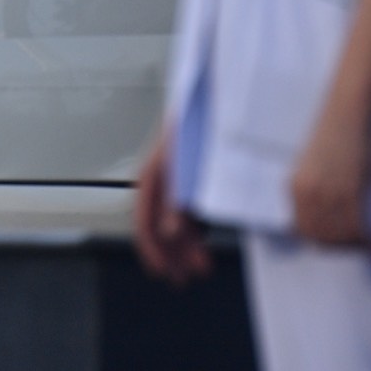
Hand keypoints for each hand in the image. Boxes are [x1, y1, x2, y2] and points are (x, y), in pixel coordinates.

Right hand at [132, 127, 210, 284]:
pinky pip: (192, 210)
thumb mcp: (187, 163)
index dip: (149, 246)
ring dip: (186, 246)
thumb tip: (170, 230)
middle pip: (160, 222)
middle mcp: (166, 174)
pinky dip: (197, 230)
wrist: (226, 94)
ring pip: (178, 218)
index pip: (144, 215)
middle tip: (183, 277)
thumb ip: (176, 198)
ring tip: (200, 267)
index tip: (159, 269)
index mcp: (155, 169)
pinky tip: (205, 243)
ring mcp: (183, 175)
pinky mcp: (200, 176)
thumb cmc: (205, 118)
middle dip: (171, 253)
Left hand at [289, 98, 370, 248]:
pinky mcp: (350, 191)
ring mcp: (328, 194)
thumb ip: (318, 193)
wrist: (351, 110)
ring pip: (339, 236)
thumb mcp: (318, 168)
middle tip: (359, 247)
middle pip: (320, 238)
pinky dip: (368, 240)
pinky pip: (357, 227)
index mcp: (294, 187)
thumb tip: (329, 220)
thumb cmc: (340, 134)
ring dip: (356, 246)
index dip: (322, 243)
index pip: (302, 230)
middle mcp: (306, 193)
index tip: (340, 245)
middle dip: (341, 248)